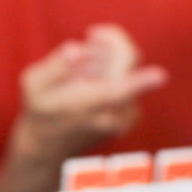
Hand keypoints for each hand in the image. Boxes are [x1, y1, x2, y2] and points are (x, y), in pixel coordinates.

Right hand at [0, 25, 167, 191]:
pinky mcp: (133, 113)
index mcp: (91, 106)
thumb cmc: (40, 111)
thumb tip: (77, 50)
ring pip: (126, 64)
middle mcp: (115, 114)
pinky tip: (91, 88)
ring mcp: (128, 115)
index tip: (159, 76)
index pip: (119, 90)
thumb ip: (54, 65)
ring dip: (105, 61)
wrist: (49, 146)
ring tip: (80, 81)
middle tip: (80, 55)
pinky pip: (129, 76)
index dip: (141, 81)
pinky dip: (111, 72)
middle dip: (104, 44)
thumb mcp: (33, 84)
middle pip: (126, 57)